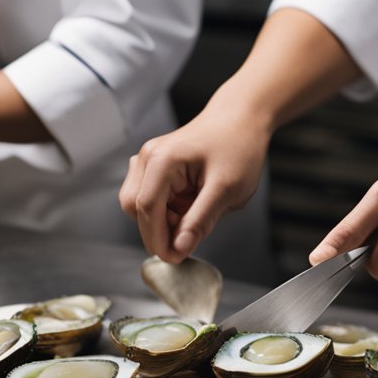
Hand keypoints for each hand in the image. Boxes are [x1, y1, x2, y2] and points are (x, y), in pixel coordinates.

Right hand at [120, 108, 270, 261]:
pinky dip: (166, 209)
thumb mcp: (226, 190)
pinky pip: (150, 197)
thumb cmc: (238, 147)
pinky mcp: (154, 166)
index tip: (176, 259)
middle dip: (159, 230)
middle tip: (189, 240)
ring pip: (139, 205)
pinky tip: (190, 205)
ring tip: (195, 214)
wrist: (242, 119)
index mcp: (162, 160)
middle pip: (135, 208)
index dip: (158, 239)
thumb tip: (178, 249)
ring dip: (162, 219)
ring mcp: (148, 160)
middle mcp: (148, 158)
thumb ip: (200, 221)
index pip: (146, 209)